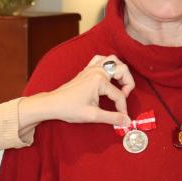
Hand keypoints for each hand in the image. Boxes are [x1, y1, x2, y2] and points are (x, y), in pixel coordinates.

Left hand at [18, 55, 134, 131]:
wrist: (53, 104)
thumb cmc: (69, 108)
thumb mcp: (93, 115)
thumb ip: (112, 117)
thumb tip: (126, 120)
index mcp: (99, 80)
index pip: (119, 94)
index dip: (122, 107)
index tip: (122, 117)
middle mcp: (97, 70)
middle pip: (122, 69)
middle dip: (128, 83)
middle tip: (125, 96)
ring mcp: (91, 68)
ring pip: (113, 60)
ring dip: (120, 70)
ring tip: (120, 84)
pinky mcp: (86, 70)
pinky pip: (101, 59)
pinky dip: (108, 64)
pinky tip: (108, 76)